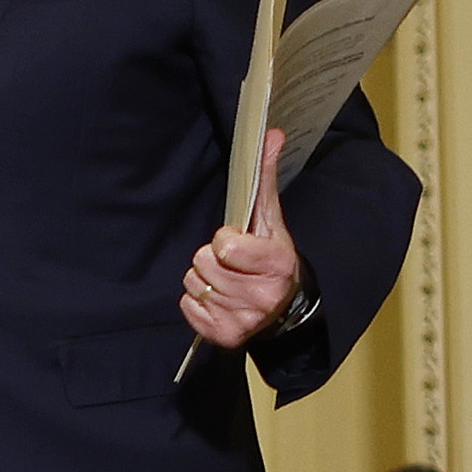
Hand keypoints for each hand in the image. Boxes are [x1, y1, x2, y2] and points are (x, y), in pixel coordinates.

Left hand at [181, 129, 302, 346]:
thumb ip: (265, 178)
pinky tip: (218, 299)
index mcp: (276, 264)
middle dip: (212, 259)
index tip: (238, 242)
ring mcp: (244, 320)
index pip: (224, 246)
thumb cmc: (271, 257)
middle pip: (203, 263)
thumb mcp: (271, 219)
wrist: (284, 307)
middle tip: (232, 264)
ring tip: (227, 280)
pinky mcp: (225, 337)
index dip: (225, 240)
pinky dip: (196, 302)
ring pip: (193, 284)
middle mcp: (262, 296)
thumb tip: (271, 134)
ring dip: (204, 279)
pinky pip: (187, 307)